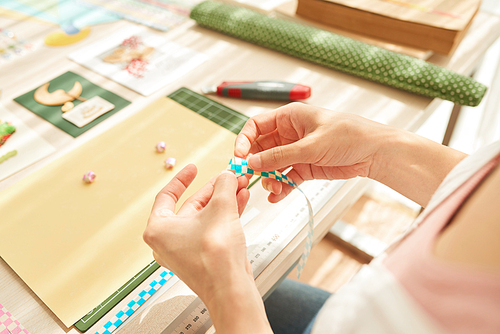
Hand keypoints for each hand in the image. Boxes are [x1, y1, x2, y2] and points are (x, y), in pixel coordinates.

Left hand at [143, 164, 250, 300]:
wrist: (230, 288)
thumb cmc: (215, 257)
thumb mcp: (221, 208)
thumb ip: (224, 186)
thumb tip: (227, 176)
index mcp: (158, 228)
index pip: (167, 195)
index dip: (183, 178)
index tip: (193, 168)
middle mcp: (167, 240)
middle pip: (191, 205)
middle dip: (213, 190)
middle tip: (227, 177)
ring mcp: (185, 250)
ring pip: (204, 217)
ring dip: (223, 200)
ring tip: (239, 186)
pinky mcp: (201, 256)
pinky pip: (211, 228)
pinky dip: (225, 214)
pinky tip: (240, 201)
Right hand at [234, 102, 392, 201]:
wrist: (374, 152)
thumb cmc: (349, 135)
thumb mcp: (311, 145)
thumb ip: (280, 155)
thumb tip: (252, 162)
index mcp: (289, 117)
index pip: (256, 126)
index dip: (244, 140)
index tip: (239, 156)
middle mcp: (289, 134)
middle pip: (261, 149)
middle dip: (256, 164)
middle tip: (251, 178)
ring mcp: (297, 152)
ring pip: (272, 166)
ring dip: (269, 178)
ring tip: (274, 188)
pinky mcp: (305, 167)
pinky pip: (287, 178)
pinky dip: (281, 188)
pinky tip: (277, 196)